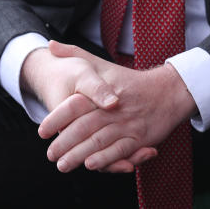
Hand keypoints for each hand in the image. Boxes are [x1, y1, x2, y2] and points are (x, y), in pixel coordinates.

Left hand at [36, 41, 195, 173]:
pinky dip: (106, 159)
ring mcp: (127, 123)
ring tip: (63, 164)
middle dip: (65, 143)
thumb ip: (75, 54)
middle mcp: (113, 108)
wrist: (167, 90)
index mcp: (101, 90)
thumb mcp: (101, 64)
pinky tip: (91, 165)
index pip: (75, 106)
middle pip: (84, 127)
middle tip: (50, 155)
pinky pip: (121, 150)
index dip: (57, 119)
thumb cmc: (129, 80)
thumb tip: (50, 44)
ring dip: (79, 155)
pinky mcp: (140, 138)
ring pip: (99, 141)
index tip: (41, 131)